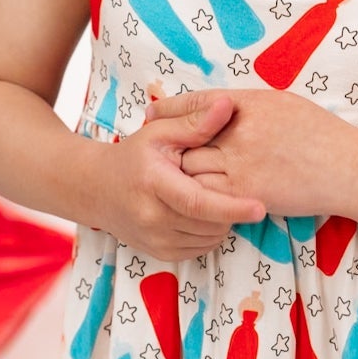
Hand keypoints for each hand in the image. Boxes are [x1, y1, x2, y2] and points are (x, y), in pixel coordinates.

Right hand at [100, 91, 266, 262]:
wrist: (97, 189)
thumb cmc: (134, 156)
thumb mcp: (160, 132)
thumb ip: (195, 122)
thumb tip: (226, 105)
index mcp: (154, 184)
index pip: (198, 203)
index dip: (231, 207)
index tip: (260, 207)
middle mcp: (152, 218)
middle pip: (210, 222)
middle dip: (229, 206)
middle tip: (225, 184)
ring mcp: (156, 240)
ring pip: (210, 237)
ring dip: (221, 220)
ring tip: (210, 194)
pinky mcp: (161, 254)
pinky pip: (201, 248)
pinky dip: (209, 232)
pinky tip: (201, 212)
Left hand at [142, 85, 350, 219]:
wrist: (346, 168)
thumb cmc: (320, 133)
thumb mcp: (282, 104)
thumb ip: (247, 105)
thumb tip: (221, 106)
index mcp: (248, 103)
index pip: (196, 101)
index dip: (170, 108)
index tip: (152, 113)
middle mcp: (238, 130)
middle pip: (186, 136)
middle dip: (171, 145)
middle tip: (154, 151)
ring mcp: (239, 163)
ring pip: (190, 168)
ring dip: (180, 174)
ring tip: (169, 179)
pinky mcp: (244, 193)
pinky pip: (205, 195)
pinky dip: (196, 197)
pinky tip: (193, 200)